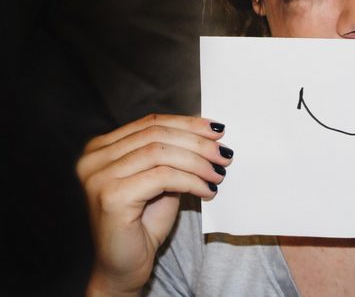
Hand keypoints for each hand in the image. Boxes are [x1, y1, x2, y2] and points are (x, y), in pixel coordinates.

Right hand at [76, 114, 232, 295]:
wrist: (124, 267)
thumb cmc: (143, 224)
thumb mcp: (161, 179)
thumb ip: (173, 154)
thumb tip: (208, 133)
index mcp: (101, 148)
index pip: (151, 123)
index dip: (188, 124)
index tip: (218, 130)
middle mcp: (93, 158)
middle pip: (156, 134)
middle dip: (197, 142)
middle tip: (224, 154)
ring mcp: (99, 177)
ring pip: (161, 153)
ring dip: (198, 162)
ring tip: (219, 173)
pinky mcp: (111, 196)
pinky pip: (163, 177)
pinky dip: (191, 181)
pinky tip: (207, 190)